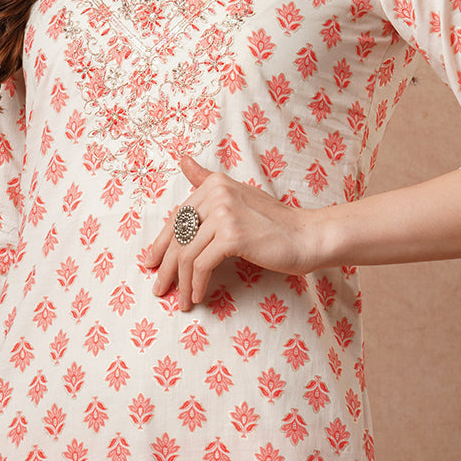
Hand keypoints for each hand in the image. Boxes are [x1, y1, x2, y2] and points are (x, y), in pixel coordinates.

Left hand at [147, 156, 323, 309]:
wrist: (307, 236)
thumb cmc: (275, 223)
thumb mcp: (239, 196)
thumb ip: (207, 181)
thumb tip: (182, 159)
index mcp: (215, 183)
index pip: (177, 218)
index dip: (162, 244)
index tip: (153, 264)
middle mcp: (217, 193)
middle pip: (178, 236)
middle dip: (167, 267)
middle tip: (160, 289)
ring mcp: (224, 213)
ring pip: (187, 254)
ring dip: (181, 283)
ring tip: (182, 301)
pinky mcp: (232, 236)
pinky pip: (202, 265)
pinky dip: (197, 284)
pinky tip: (198, 296)